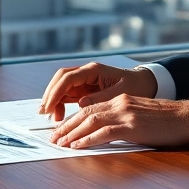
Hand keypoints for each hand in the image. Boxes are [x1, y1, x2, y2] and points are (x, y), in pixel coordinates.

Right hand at [38, 62, 156, 120]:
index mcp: (94, 70)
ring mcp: (84, 81)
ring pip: (61, 87)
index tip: (49, 107)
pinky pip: (67, 95)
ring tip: (52, 118)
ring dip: (53, 100)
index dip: (56, 92)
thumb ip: (101, 97)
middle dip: (50, 94)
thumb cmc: (136, 86)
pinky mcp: (85, 89)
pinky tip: (60, 116)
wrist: (145, 83)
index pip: (68, 78)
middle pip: (60, 79)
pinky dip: (61, 104)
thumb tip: (81, 104)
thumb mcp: (122, 93)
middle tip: (44, 112)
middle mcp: (86, 73)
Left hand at [50, 95, 188, 148]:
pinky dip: (88, 139)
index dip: (73, 120)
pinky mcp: (132, 126)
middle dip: (67, 126)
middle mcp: (120, 103)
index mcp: (121, 100)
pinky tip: (78, 146)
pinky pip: (104, 132)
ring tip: (60, 143)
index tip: (61, 130)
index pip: (90, 108)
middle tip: (53, 138)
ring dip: (72, 133)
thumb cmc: (169, 121)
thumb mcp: (141, 116)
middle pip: (85, 113)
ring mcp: (126, 113)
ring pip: (91, 121)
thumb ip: (123, 122)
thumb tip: (107, 134)